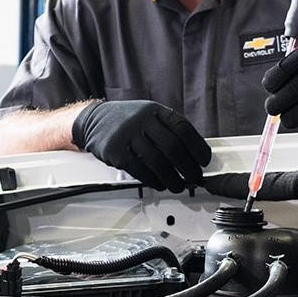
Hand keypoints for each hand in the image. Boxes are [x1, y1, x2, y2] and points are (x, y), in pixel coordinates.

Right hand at [71, 100, 211, 191]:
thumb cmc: (125, 120)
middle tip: (194, 178)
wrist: (92, 119)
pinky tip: (159, 184)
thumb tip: (193, 153)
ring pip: (158, 161)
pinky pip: (140, 170)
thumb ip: (167, 129)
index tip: (204, 161)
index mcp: (155, 110)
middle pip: (173, 146)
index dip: (197, 146)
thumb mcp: (148, 114)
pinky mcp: (115, 150)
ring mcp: (127, 134)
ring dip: (172, 178)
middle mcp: (142, 119)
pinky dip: (153, 180)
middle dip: (188, 167)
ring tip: (178, 186)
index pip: (183, 128)